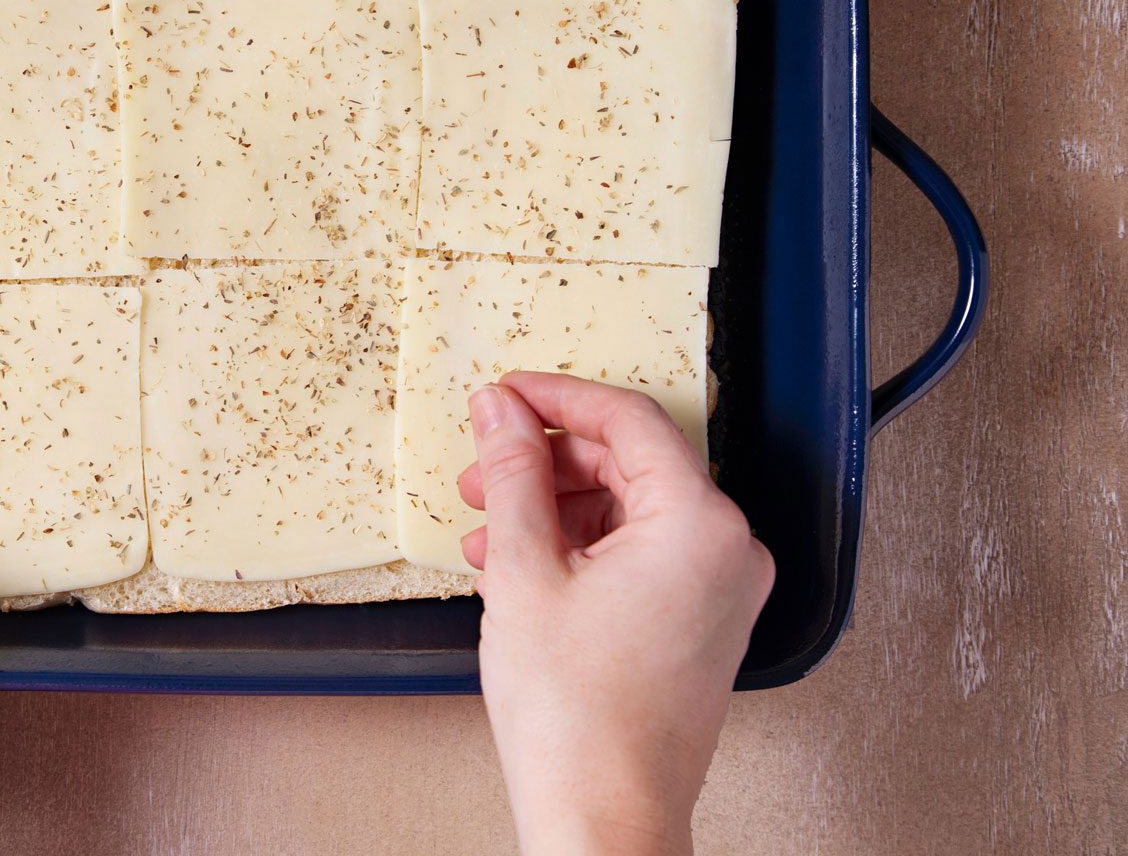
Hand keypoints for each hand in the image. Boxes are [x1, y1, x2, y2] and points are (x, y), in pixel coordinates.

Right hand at [461, 374, 773, 855]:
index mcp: (700, 525)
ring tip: (489, 530)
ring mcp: (719, 591)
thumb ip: (513, 472)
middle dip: (546, 463)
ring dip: (554, 509)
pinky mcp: (701, 623)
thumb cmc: (577, 719)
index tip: (506, 396)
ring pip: (629, 511)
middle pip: (630, 464)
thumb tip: (502, 410)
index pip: (628, 420)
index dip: (556, 398)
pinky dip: (580, 549)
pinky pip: (641, 554)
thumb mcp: (524, 569)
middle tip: (483, 468)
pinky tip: (520, 566)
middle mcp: (728, 551)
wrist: (602, 817)